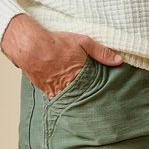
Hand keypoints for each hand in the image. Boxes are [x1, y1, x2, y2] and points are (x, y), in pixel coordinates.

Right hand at [0, 14, 122, 97]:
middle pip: (83, 98)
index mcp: (79, 77)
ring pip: (71, 101)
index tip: (108, 97)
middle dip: (90, 99)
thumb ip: (102, 52)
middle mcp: (67, 88)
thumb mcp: (83, 42)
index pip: (95, 91)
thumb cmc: (56, 43)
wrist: (29, 46)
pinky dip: (64, 98)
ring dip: (77, 100)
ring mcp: (55, 91)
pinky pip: (58, 99)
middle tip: (99, 106)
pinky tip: (70, 97)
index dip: (102, 93)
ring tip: (86, 101)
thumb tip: (119, 60)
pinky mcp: (45, 91)